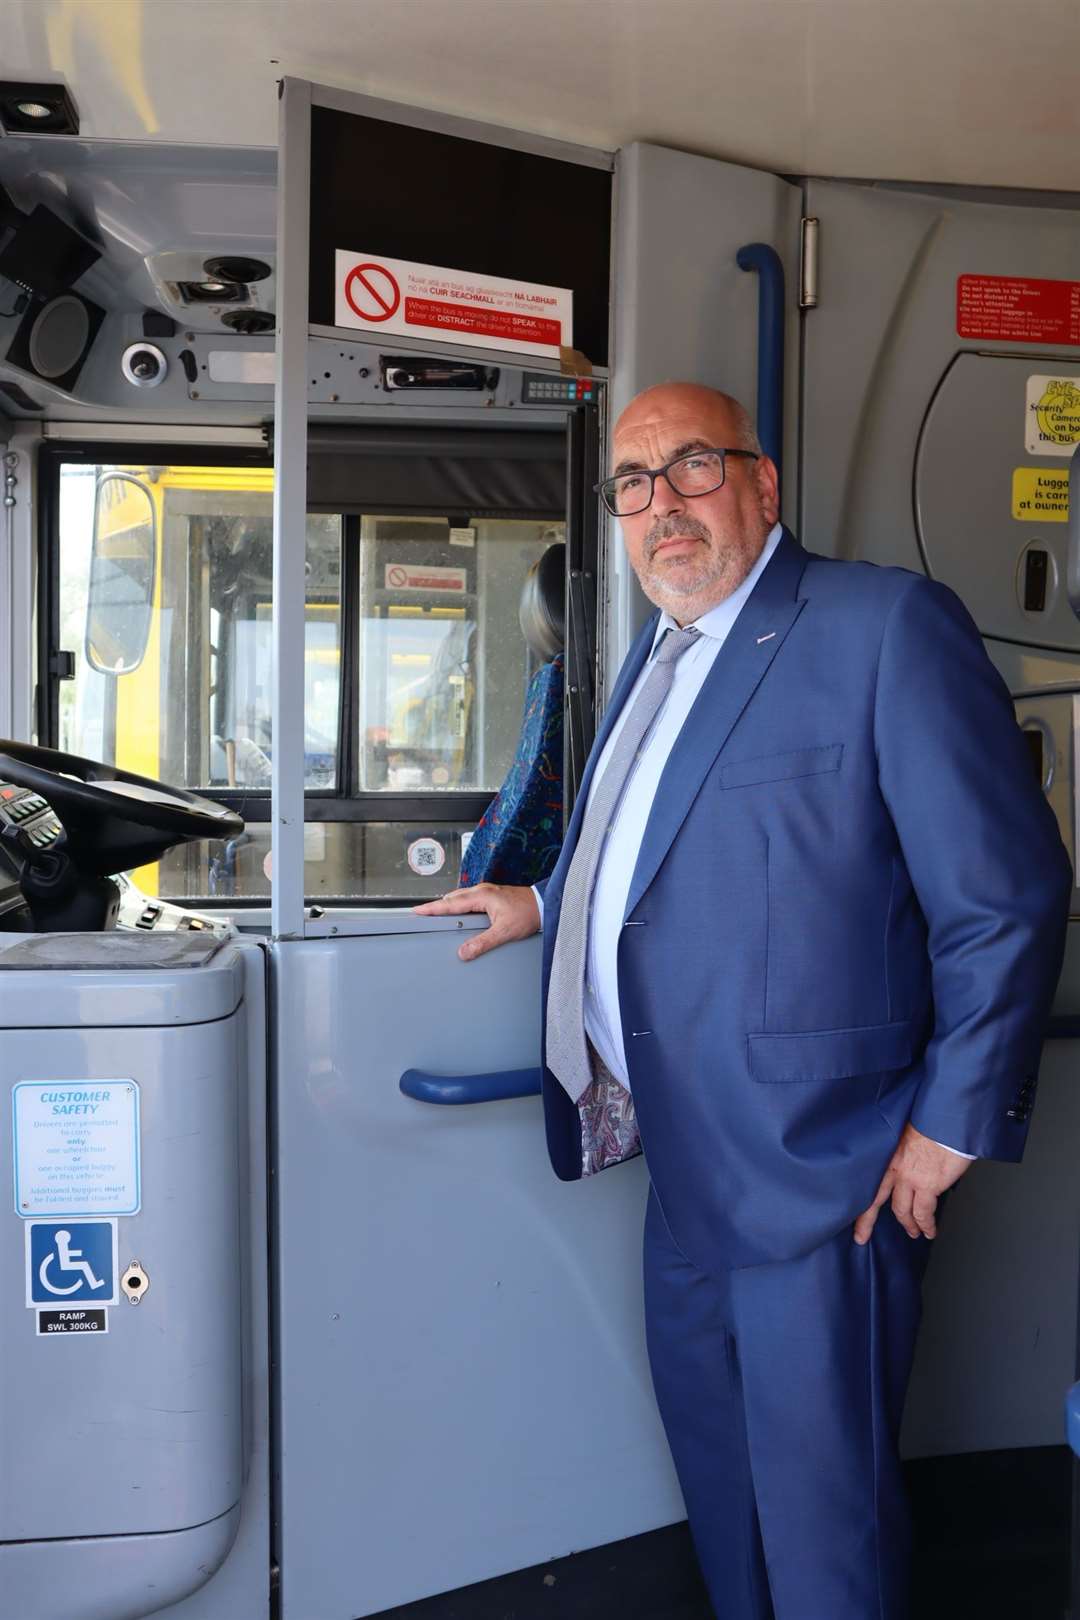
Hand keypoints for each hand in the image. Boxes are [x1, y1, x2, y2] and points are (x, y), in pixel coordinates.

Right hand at [413, 883, 539, 961]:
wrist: (545, 904)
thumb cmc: (528, 913)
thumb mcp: (504, 932)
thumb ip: (483, 943)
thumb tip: (464, 952)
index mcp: (482, 896)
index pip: (450, 903)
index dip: (432, 908)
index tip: (417, 911)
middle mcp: (482, 891)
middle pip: (452, 898)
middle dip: (436, 906)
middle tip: (421, 914)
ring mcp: (487, 892)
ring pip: (460, 898)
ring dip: (447, 905)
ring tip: (435, 914)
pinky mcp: (492, 896)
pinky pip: (469, 899)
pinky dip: (458, 905)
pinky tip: (458, 913)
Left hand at [853, 1122, 972, 1244]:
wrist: (947, 1120)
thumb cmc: (930, 1120)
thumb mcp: (906, 1132)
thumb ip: (900, 1150)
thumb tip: (904, 1160)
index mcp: (886, 1154)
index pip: (867, 1181)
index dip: (859, 1197)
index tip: (851, 1207)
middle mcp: (893, 1168)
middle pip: (874, 1200)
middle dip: (866, 1221)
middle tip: (862, 1235)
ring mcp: (909, 1178)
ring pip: (901, 1210)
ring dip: (908, 1224)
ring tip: (913, 1232)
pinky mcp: (928, 1186)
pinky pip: (923, 1213)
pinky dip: (926, 1225)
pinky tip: (929, 1231)